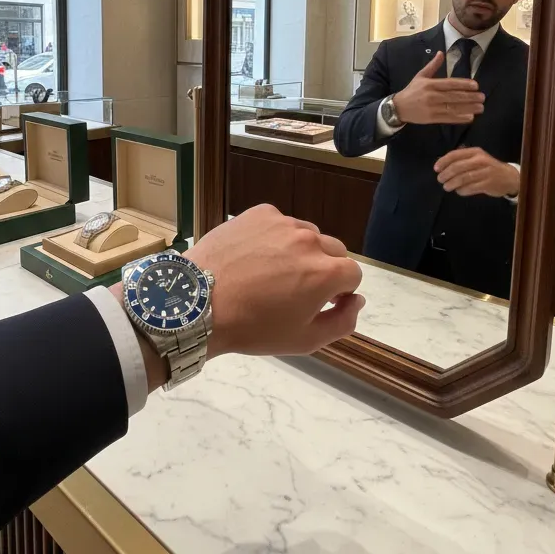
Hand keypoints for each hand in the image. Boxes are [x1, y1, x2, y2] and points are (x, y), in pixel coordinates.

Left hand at [110, 206, 363, 390]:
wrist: (197, 303)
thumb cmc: (252, 328)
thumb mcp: (304, 340)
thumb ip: (343, 321)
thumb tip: (357, 300)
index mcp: (326, 272)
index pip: (353, 274)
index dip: (340, 292)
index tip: (320, 303)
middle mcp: (310, 240)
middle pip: (334, 251)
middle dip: (324, 269)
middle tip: (295, 290)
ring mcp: (283, 223)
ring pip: (307, 235)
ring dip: (300, 251)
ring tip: (271, 273)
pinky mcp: (259, 213)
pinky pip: (279, 223)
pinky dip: (275, 237)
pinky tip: (254, 257)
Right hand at [393, 52, 484, 125]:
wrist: (398, 107)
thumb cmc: (412, 90)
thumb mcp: (420, 76)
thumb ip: (433, 65)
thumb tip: (441, 52)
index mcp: (430, 84)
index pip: (450, 84)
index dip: (463, 84)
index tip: (476, 85)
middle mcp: (432, 96)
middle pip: (454, 96)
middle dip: (470, 97)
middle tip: (482, 97)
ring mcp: (432, 108)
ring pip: (453, 108)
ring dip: (468, 108)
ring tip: (480, 107)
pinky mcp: (432, 118)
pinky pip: (448, 118)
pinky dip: (459, 118)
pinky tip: (470, 117)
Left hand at [434, 147, 519, 197]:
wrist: (509, 177)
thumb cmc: (488, 167)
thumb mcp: (477, 158)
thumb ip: (462, 160)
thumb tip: (441, 165)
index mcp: (475, 152)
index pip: (455, 155)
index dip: (443, 162)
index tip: (436, 169)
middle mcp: (480, 160)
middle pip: (457, 167)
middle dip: (445, 174)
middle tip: (440, 180)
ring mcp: (485, 172)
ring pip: (462, 179)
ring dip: (451, 184)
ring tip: (446, 187)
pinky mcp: (488, 184)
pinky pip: (470, 188)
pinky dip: (462, 190)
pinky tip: (459, 191)